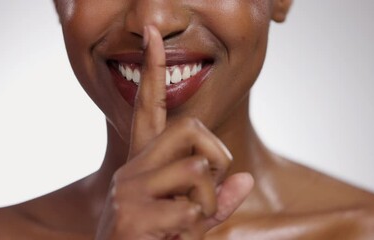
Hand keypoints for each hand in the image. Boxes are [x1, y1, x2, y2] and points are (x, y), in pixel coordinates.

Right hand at [95, 25, 252, 239]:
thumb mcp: (190, 220)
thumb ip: (216, 201)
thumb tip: (244, 180)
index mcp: (143, 163)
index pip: (147, 106)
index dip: (152, 70)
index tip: (153, 35)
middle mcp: (132, 169)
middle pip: (190, 128)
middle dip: (217, 154)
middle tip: (215, 180)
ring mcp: (129, 189)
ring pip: (196, 171)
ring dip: (207, 203)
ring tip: (187, 222)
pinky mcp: (131, 213)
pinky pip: (190, 208)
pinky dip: (196, 226)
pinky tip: (172, 237)